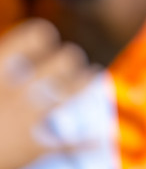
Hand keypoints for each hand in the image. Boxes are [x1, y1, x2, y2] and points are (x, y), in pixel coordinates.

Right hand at [0, 20, 95, 168]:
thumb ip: (0, 59)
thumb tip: (21, 44)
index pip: (36, 36)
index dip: (42, 37)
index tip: (43, 41)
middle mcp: (15, 91)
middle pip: (64, 61)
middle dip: (68, 59)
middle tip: (69, 61)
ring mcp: (26, 119)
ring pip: (71, 91)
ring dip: (83, 82)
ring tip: (90, 76)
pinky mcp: (31, 148)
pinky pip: (66, 143)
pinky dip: (85, 143)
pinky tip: (97, 140)